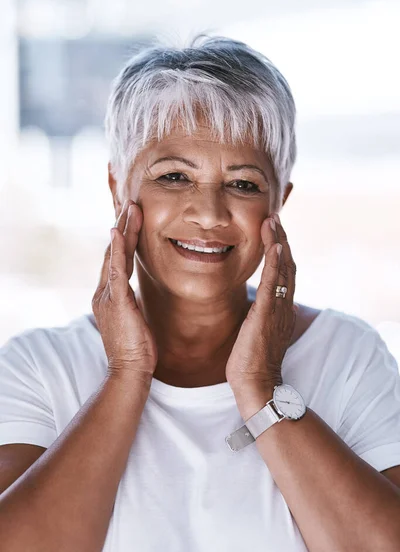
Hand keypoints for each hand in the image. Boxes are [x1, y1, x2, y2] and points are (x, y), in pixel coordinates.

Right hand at [92, 200, 157, 381]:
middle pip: (113, 252)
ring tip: (131, 208)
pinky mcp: (115, 302)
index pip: (116, 260)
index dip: (124, 238)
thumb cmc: (137, 349)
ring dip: (123, 230)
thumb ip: (133, 302)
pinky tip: (118, 231)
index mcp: (110, 296)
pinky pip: (115, 270)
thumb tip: (139, 293)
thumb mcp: (135, 319)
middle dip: (123, 226)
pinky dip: (117, 249)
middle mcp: (104, 292)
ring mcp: (107, 296)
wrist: (130, 371)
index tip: (133, 219)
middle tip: (132, 204)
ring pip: (114, 255)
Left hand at [225, 213, 297, 400]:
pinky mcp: (266, 314)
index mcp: (281, 308)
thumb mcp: (259, 332)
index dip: (280, 249)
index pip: (284, 272)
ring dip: (278, 242)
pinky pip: (273, 283)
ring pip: (283, 268)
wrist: (256, 384)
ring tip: (272, 220)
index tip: (272, 230)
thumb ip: (266, 315)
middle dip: (280, 238)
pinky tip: (274, 245)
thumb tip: (281, 307)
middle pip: (287, 264)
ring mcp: (277, 309)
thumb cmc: (253, 361)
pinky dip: (276, 262)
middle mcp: (284, 305)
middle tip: (274, 216)